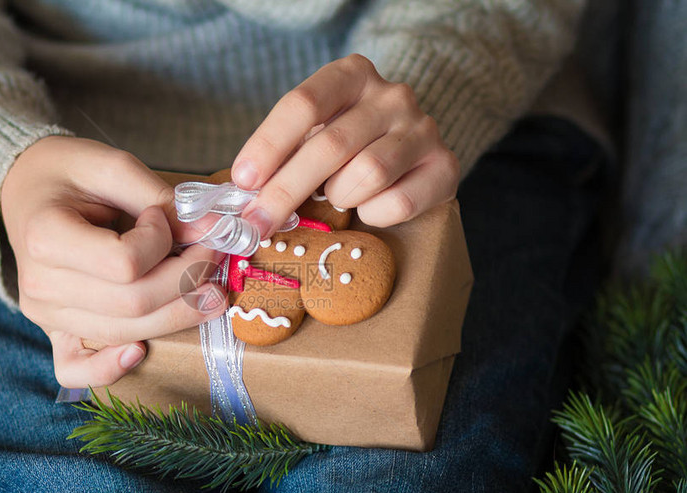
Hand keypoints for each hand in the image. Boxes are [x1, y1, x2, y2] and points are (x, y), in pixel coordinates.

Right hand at [1, 136, 226, 387]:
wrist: (27, 190)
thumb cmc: (68, 173)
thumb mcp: (113, 166)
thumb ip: (161, 198)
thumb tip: (212, 230)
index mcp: (46, 237)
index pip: (125, 263)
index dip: (161, 241)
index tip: (162, 216)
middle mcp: (40, 285)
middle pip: (133, 303)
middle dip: (187, 280)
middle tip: (214, 254)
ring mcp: (45, 314)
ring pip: (124, 333)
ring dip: (177, 316)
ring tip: (212, 292)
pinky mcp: (52, 331)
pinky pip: (76, 369)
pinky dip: (110, 369)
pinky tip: (142, 350)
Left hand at [232, 54, 459, 236]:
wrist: (412, 155)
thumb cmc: (350, 147)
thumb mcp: (317, 132)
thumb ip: (287, 152)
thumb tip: (245, 193)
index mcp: (352, 75)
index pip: (303, 104)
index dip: (268, 145)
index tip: (243, 181)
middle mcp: (392, 95)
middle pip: (330, 146)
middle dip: (286, 190)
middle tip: (257, 222)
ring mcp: (423, 129)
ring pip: (367, 174)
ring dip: (340, 196)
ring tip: (337, 195)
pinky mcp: (444, 166)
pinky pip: (397, 203)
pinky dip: (373, 214)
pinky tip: (369, 206)